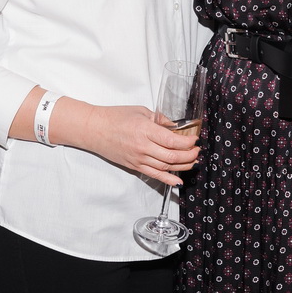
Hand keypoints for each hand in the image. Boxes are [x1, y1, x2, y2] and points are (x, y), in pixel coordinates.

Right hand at [51, 99, 199, 184]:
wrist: (94, 129)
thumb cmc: (115, 117)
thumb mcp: (141, 111)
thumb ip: (159, 119)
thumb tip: (175, 126)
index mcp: (145, 130)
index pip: (172, 141)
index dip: (187, 142)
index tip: (195, 139)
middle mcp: (143, 146)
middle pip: (172, 156)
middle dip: (189, 155)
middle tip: (197, 151)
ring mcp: (138, 158)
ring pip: (166, 166)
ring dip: (183, 166)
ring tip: (193, 162)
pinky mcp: (134, 166)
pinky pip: (154, 175)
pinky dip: (168, 179)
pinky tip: (178, 181)